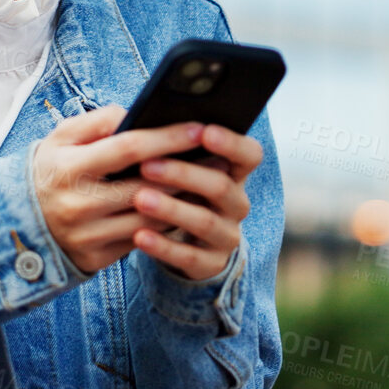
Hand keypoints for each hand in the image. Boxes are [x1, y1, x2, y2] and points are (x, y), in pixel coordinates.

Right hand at [31, 105, 213, 274]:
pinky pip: (143, 240)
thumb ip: (97, 121)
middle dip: (186, 170)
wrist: (18, 223)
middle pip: (146, 186)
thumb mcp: (61, 137)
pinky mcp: (96, 259)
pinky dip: (168, 224)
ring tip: (209, 181)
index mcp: (68, 167)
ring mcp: (87, 236)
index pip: (128, 149)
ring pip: (150, 218)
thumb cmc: (51, 170)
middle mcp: (77, 204)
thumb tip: (136, 114)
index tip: (198, 128)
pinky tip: (185, 207)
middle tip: (218, 155)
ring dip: (183, 201)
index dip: (167, 138)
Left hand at [130, 123, 261, 280]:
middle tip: (147, 165)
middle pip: (221, 186)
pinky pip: (189, 257)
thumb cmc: (180, 191)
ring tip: (139, 199)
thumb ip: (176, 150)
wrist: (188, 243)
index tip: (204, 131)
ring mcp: (227, 235)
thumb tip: (143, 125)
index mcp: (234, 172)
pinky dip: (163, 247)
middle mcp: (237, 203)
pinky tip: (139, 237)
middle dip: (183, 174)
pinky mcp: (211, 263)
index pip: (249, 154)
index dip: (231, 143)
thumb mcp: (185, 170)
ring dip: (171, 209)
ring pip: (205, 221)